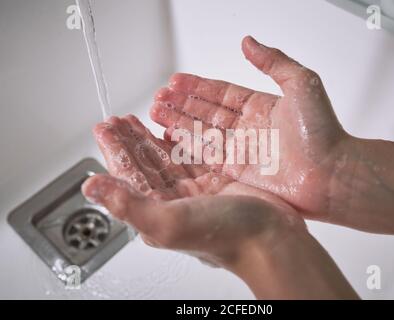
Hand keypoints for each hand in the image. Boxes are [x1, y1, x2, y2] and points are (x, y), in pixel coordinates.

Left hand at [81, 114, 356, 298]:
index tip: (103, 129)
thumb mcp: (167, 221)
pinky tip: (172, 130)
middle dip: (129, 141)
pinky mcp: (216, 180)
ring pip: (166, 158)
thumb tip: (91, 188)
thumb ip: (128, 204)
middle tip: (117, 120)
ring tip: (137, 119)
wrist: (271, 237)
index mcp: (157, 212)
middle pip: (145, 165)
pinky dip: (180, 141)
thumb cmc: (224, 235)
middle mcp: (174, 202)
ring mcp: (196, 190)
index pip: (127, 177)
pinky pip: (192, 156)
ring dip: (150, 138)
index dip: (114, 152)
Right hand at [150, 36, 352, 220]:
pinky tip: (171, 136)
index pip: (221, 93)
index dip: (198, 86)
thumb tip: (248, 41)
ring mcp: (242, 150)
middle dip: (181, 103)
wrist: (331, 175)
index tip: (176, 80)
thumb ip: (273, 61)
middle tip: (159, 96)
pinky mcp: (238, 171)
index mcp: (261, 106)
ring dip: (178, 122)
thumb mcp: (301, 83)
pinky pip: (207, 155)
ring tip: (156, 112)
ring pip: (202, 132)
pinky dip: (188, 146)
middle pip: (207, 111)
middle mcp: (249, 128)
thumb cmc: (323, 132)